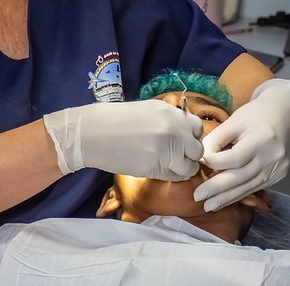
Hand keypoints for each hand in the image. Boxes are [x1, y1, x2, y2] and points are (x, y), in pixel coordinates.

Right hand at [43, 99, 203, 180]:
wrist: (92, 133)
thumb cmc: (114, 121)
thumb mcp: (146, 111)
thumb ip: (168, 120)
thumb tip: (183, 134)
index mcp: (170, 112)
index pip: (197, 128)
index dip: (190, 138)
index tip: (180, 143)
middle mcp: (174, 128)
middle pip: (197, 149)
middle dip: (188, 156)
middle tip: (174, 158)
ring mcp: (167, 147)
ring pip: (190, 166)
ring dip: (181, 169)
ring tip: (165, 166)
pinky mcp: (157, 166)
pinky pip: (175, 176)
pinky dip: (170, 177)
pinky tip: (156, 170)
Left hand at [193, 78, 289, 211]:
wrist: (284, 114)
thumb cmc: (256, 114)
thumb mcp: (234, 120)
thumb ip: (217, 139)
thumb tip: (201, 159)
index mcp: (263, 138)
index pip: (235, 158)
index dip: (215, 163)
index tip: (198, 163)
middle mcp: (273, 156)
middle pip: (241, 177)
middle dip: (217, 189)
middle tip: (198, 196)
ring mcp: (278, 168)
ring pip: (248, 187)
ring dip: (226, 198)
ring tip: (208, 206)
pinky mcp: (278, 175)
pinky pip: (255, 187)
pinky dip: (238, 194)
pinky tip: (224, 200)